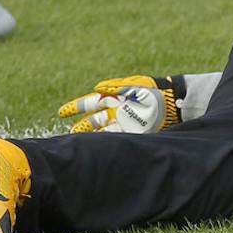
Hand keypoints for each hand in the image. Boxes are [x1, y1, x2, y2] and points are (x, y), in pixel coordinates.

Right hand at [58, 75, 181, 132]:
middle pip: (92, 120)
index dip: (75, 108)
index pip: (89, 104)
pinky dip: (105, 142)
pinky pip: (115, 138)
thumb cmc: (151, 90)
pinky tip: (97, 147)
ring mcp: (122, 123)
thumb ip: (115, 86)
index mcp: (111, 98)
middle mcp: (114, 112)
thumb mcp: (133, 85)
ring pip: (101, 131)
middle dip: (81, 127)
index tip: (62, 112)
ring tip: (79, 143)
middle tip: (70, 134)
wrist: (170, 103)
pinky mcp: (132, 133)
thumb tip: (96, 88)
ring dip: (91, 137)